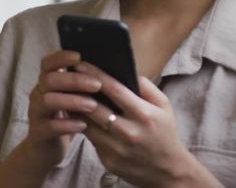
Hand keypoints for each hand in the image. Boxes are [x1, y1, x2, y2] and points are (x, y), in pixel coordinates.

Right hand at [21, 50, 103, 172]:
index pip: (47, 63)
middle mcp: (37, 94)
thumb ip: (81, 86)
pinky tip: (83, 126)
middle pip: (49, 79)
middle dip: (74, 80)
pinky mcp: (37, 133)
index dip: (61, 57)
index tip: (79, 57)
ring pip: (47, 101)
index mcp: (46, 83)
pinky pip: (49, 126)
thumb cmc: (65, 119)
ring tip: (92, 106)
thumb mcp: (71, 99)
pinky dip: (67, 125)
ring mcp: (35, 114)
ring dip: (72, 101)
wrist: (45, 150)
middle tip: (96, 85)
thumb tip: (107, 71)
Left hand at [76, 63, 218, 186]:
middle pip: (94, 108)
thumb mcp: (164, 106)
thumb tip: (126, 70)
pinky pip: (91, 140)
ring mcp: (117, 149)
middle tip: (68, 78)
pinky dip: (83, 127)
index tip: (81, 64)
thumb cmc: (165, 133)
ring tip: (69, 95)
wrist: (168, 171)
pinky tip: (79, 116)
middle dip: (78, 91)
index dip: (95, 75)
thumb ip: (146, 87)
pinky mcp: (108, 161)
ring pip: (87, 125)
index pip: (114, 90)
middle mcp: (128, 133)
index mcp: (143, 115)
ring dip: (76, 109)